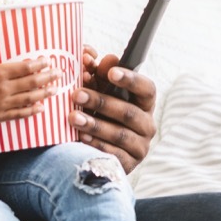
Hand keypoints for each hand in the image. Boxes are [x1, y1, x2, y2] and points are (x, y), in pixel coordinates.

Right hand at [0, 26, 59, 123]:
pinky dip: (32, 111)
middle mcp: (3, 88)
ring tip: (55, 89)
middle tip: (59, 73)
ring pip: (29, 98)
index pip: (26, 67)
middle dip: (48, 77)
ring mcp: (2, 104)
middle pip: (32, 82)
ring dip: (44, 93)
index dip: (40, 63)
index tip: (48, 60)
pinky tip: (41, 108)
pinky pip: (19, 114)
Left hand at [69, 45, 156, 173]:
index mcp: (144, 103)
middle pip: (128, 112)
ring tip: (73, 117)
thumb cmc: (102, 112)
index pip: (146, 88)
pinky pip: (114, 154)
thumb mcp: (101, 92)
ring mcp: (140, 146)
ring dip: (95, 124)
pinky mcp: (130, 164)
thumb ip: (99, 75)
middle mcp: (147, 124)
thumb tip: (93, 56)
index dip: (130, 79)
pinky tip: (81, 138)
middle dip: (101, 102)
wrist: (100, 151)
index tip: (110, 72)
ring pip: (120, 134)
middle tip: (76, 94)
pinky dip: (97, 144)